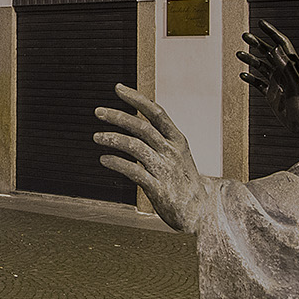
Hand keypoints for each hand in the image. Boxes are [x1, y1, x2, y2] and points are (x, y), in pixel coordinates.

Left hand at [94, 84, 209, 233]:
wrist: (201, 210)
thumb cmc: (183, 179)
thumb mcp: (177, 152)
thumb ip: (159, 136)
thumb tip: (137, 117)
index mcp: (177, 139)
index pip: (156, 112)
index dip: (136, 98)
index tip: (118, 88)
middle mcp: (171, 151)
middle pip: (142, 127)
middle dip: (118, 116)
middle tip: (98, 111)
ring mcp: (165, 169)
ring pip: (135, 147)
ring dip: (113, 139)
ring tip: (97, 137)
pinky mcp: (158, 188)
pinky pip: (133, 171)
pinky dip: (116, 163)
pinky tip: (104, 159)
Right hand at [239, 20, 298, 137]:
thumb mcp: (298, 85)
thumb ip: (286, 68)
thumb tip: (275, 50)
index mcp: (294, 66)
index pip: (282, 44)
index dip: (272, 32)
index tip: (261, 23)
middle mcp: (285, 71)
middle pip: (269, 52)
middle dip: (257, 43)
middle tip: (245, 35)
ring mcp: (277, 82)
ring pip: (261, 66)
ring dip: (250, 59)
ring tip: (239, 54)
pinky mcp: (271, 94)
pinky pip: (258, 83)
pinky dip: (250, 78)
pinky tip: (242, 75)